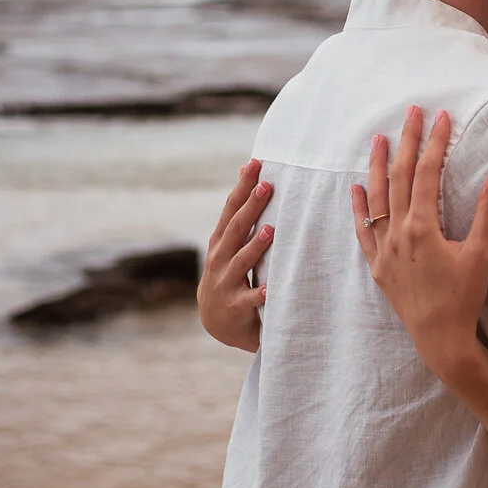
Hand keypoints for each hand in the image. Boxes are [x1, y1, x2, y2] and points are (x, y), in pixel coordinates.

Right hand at [197, 158, 271, 352]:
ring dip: (255, 246)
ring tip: (270, 230)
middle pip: (236, 229)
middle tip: (266, 187)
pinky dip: (260, 293)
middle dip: (250, 208)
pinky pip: (250, 299)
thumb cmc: (229, 274)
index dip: (241, 187)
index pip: (230, 209)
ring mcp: (226, 282)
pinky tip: (271, 288)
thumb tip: (247, 172)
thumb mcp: (229, 245)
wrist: (216, 322)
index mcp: (221, 242)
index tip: (254, 165)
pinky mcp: (235, 306)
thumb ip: (238, 215)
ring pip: (242, 261)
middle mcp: (220, 259)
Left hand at [352, 106, 487, 388]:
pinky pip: (363, 230)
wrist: (441, 339)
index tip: (441, 117)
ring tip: (377, 139)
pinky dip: (359, 207)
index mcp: (422, 228)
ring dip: (376, 166)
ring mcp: (383, 250)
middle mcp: (397, 234)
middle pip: (398, 178)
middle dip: (406, 142)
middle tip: (411, 112)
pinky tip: (355, 188)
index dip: (434, 142)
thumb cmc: (464, 298)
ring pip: (375, 199)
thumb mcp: (481, 254)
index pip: (426, 174)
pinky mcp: (377, 266)